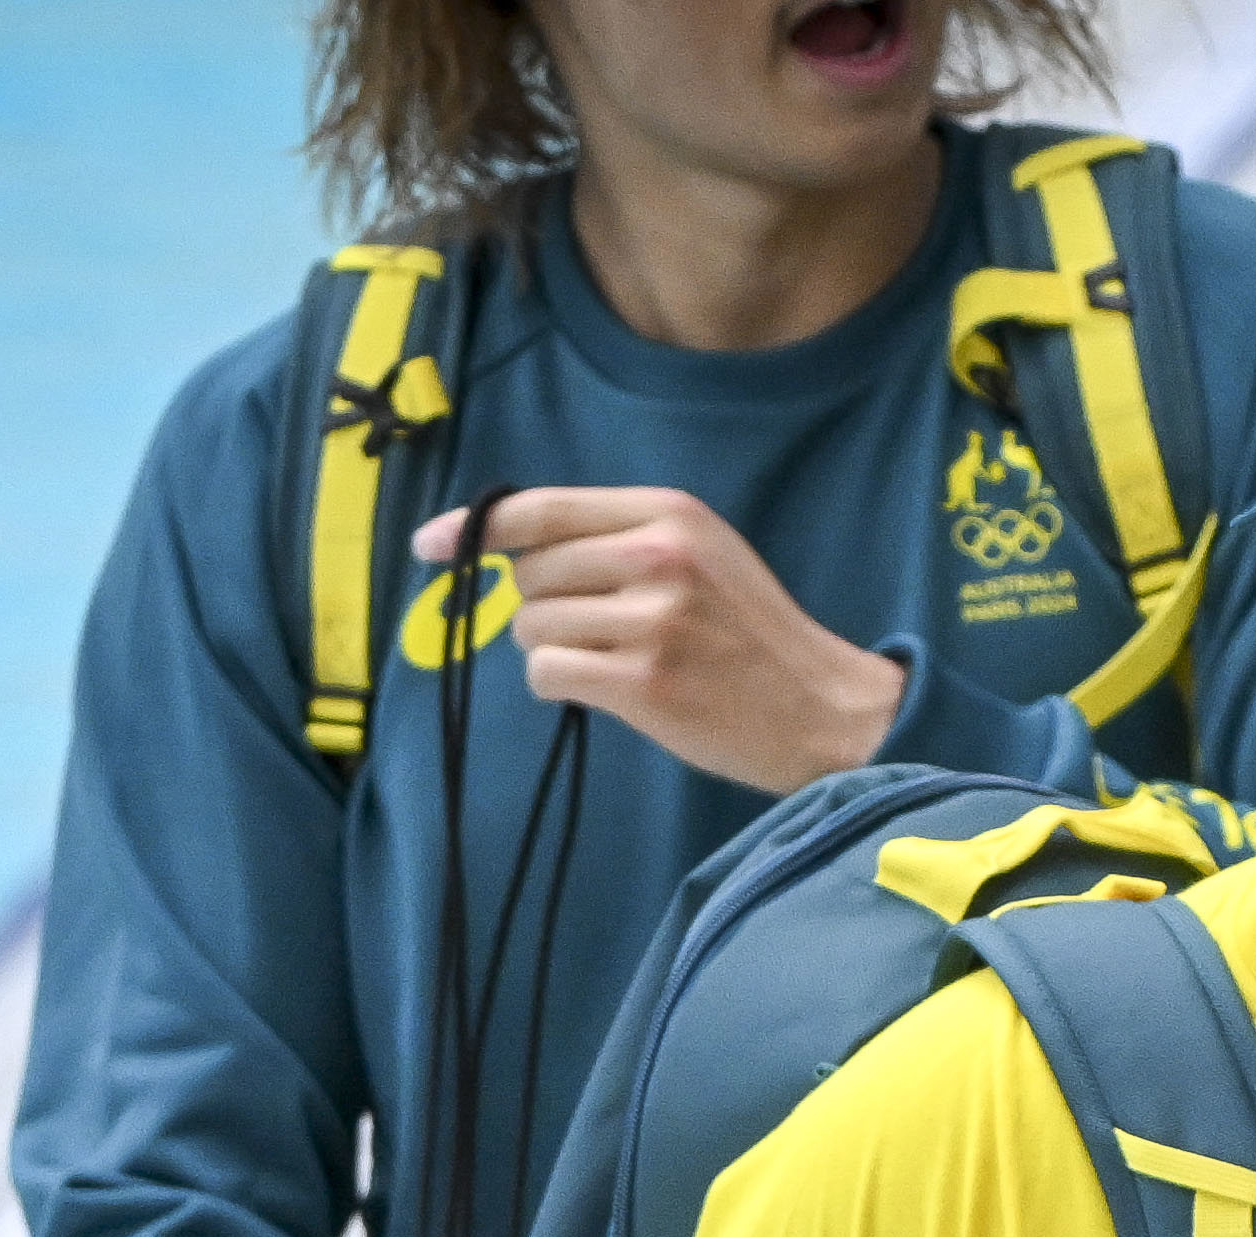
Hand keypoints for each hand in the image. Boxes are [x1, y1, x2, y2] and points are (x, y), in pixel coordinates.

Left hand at [409, 489, 906, 793]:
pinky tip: (602, 691)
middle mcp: (657, 557)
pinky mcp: (644, 682)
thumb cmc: (753, 635)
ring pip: (531, 626)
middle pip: (529, 572)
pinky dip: (557, 685)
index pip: (541, 509)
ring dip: (552, 650)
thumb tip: (510, 549)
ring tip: (610, 662)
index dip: (476, 527)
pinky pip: (546, 673)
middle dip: (543, 605)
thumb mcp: (702, 553)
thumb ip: (620, 536)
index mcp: (668, 513)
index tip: (432, 545)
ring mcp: (651, 621)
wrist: (823, 708)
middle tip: (598, 630)